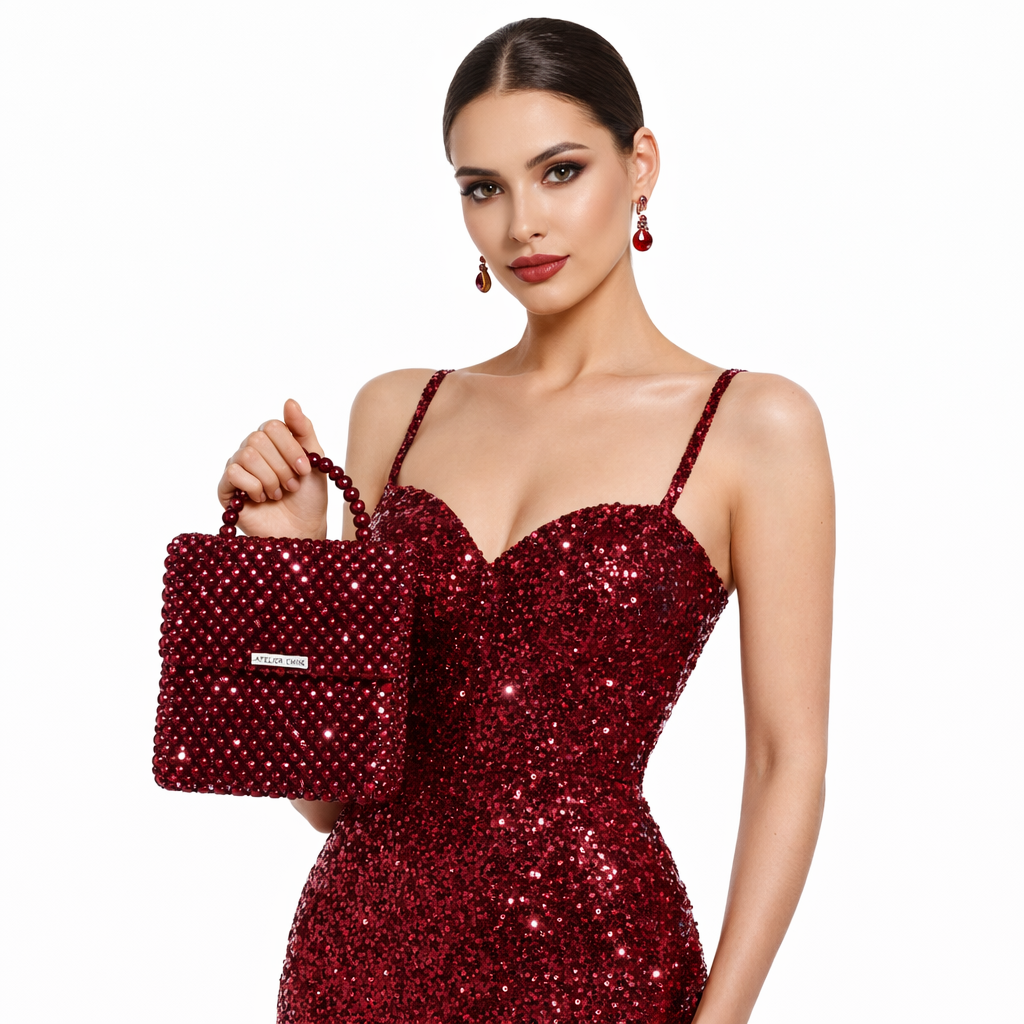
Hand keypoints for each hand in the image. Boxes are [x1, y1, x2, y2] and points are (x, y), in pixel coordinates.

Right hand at [217, 399, 327, 538]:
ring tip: (279, 494)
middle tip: (292, 486)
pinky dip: (254, 487)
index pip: (273, 426)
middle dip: (282, 466)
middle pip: (258, 438)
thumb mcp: (315, 460)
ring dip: (270, 478)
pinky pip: (233, 473)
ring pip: (246, 454)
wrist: (302, 531)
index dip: (290, 448)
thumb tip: (289, 401)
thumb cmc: (309, 498)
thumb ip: (303, 430)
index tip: (305, 469)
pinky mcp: (226, 489)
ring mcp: (236, 468)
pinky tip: (262, 499)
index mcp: (272, 441)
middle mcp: (251, 450)